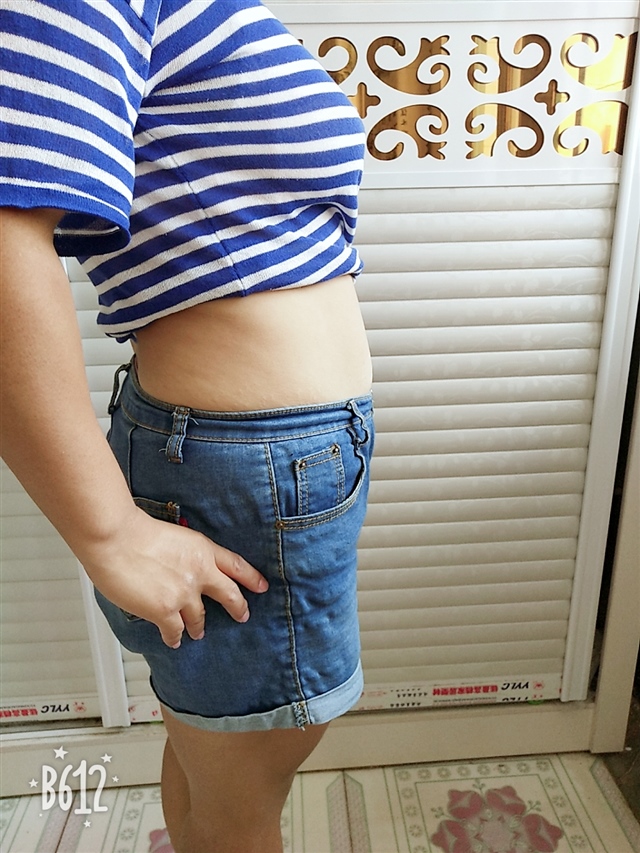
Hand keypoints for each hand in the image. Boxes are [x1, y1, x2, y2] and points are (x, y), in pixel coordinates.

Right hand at [84, 506, 267, 647]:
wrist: (116, 538)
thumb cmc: (133, 531)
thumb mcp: (173, 536)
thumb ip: (183, 555)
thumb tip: (180, 569)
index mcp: (202, 549)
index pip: (236, 565)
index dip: (252, 577)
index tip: (262, 586)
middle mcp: (199, 572)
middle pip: (229, 594)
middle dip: (238, 607)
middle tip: (243, 615)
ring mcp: (185, 594)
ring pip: (200, 618)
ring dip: (199, 627)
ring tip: (199, 632)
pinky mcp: (165, 611)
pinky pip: (175, 631)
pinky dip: (174, 637)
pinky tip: (174, 640)